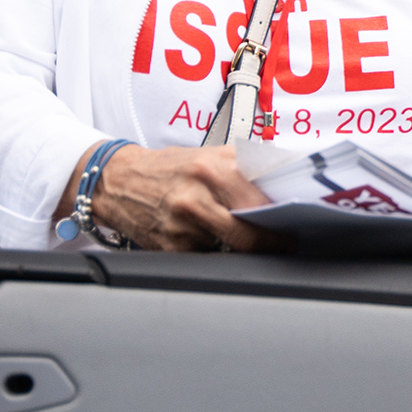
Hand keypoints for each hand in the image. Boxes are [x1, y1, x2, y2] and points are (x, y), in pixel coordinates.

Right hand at [62, 143, 284, 252]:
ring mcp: (182, 226)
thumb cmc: (169, 167)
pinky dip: (212, 250)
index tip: (293, 227)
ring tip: (238, 233)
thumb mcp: (209, 155)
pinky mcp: (170, 249)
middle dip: (268, 240)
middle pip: (248, 233)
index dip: (282, 219)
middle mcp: (196, 197)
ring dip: (240, 245)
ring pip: (229, 248)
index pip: (261, 203)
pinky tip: (205, 237)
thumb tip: (286, 179)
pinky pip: (205, 256)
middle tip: (282, 242)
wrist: (118, 180)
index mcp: (212, 169)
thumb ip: (246, 167)